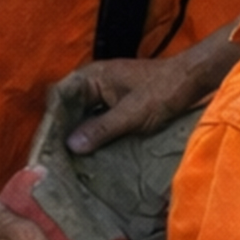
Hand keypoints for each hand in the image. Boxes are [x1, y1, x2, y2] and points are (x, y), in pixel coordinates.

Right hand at [57, 22, 239, 153]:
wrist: (193, 80)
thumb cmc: (165, 90)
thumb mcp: (133, 113)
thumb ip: (102, 128)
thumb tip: (71, 145)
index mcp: (92, 77)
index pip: (60, 97)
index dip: (52, 120)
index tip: (47, 145)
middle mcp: (94, 84)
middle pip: (68, 109)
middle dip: (62, 132)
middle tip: (55, 159)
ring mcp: (105, 95)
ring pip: (82, 117)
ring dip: (78, 136)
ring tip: (68, 161)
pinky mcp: (116, 107)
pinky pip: (97, 122)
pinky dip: (93, 136)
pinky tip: (90, 155)